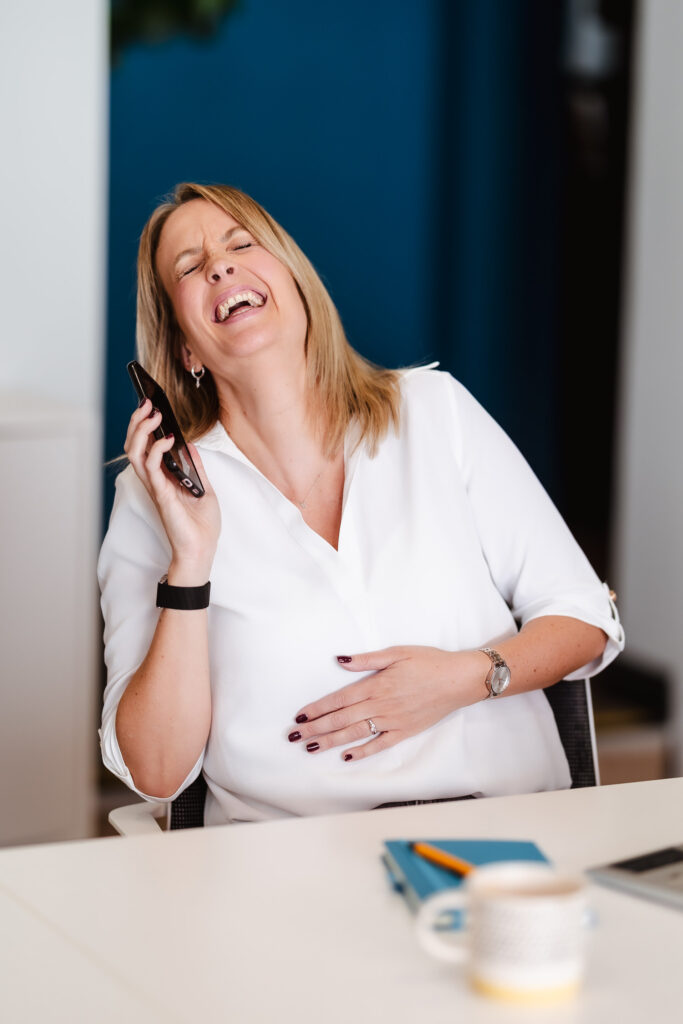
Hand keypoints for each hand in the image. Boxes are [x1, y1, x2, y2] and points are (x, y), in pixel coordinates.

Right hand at [124, 398, 220, 578]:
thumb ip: (195, 467)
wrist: (202, 550)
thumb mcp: (204, 488)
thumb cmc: (201, 525)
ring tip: (152, 414)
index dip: (145, 426)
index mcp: (163, 477)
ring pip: (135, 453)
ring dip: (141, 431)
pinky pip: (151, 467)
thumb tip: (189, 444)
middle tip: (147, 404)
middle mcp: (155, 481)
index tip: (152, 406)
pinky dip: (156, 449)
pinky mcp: (161, 495)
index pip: (146, 446)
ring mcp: (155, 487)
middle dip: (137, 422)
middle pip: (135, 445)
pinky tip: (167, 438)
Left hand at [289, 646, 488, 761]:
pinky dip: (362, 751)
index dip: (318, 709)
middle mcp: (381, 706)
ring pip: (355, 733)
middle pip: (341, 719)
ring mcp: (393, 721)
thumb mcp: (397, 652)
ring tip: (311, 747)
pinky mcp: (405, 731)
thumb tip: (340, 660)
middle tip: (294, 736)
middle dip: (315, 728)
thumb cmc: (429, 662)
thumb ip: (367, 660)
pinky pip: (380, 744)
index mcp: (376, 685)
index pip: (339, 700)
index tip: (300, 716)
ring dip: (331, 741)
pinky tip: (347, 756)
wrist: (459, 680)